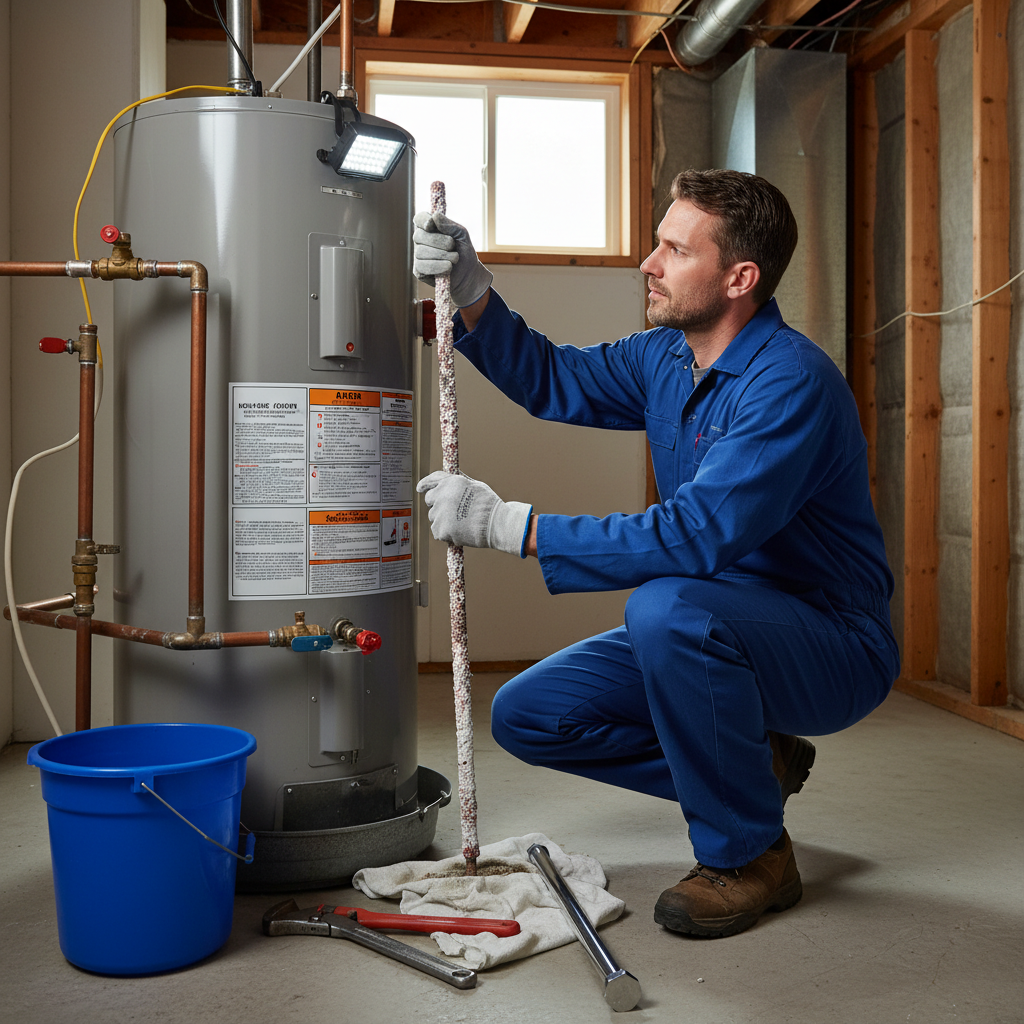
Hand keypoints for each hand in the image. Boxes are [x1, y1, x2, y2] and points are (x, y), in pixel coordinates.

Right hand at [412, 212, 492, 307]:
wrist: (468, 274)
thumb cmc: (464, 252)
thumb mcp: (461, 234)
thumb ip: (449, 224)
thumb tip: (434, 216)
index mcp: (429, 228)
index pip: (419, 218)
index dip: (423, 221)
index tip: (431, 225)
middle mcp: (420, 241)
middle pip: (419, 235)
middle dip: (438, 241)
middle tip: (453, 246)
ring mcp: (418, 256)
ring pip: (421, 252)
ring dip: (442, 255)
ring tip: (455, 259)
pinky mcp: (418, 271)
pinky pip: (422, 266)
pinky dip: (438, 266)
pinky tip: (448, 268)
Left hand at [416, 471, 531, 555]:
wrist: (496, 524)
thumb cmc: (489, 506)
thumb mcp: (476, 485)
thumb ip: (460, 481)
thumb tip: (452, 476)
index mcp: (451, 482)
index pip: (432, 480)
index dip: (425, 484)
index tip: (420, 488)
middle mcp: (442, 495)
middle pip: (430, 500)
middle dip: (437, 505)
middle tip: (452, 512)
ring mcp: (440, 512)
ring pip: (433, 517)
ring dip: (442, 520)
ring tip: (461, 523)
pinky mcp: (440, 529)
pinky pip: (437, 531)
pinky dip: (445, 534)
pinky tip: (459, 531)